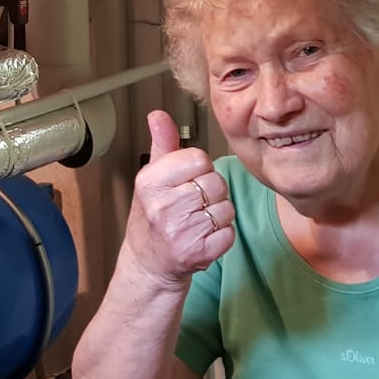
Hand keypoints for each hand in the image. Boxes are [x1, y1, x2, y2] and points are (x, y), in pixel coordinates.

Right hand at [125, 110, 235, 286]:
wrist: (148, 263)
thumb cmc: (153, 215)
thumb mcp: (152, 177)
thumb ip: (162, 144)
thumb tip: (158, 115)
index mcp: (151, 182)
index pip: (199, 159)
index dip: (200, 169)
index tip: (188, 180)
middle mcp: (163, 206)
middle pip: (216, 183)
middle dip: (211, 192)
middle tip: (193, 203)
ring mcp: (180, 231)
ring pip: (226, 208)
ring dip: (218, 214)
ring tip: (197, 220)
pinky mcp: (198, 253)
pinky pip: (229, 233)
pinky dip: (222, 235)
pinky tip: (203, 236)